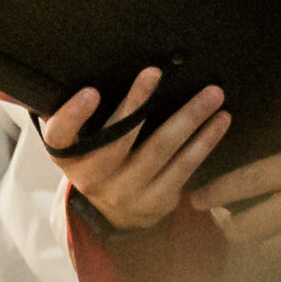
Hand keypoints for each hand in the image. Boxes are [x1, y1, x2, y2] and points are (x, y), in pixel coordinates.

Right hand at [42, 68, 230, 229]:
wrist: (117, 212)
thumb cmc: (100, 158)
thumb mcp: (80, 142)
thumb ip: (78, 115)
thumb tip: (78, 70)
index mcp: (69, 157)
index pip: (60, 136)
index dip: (73, 115)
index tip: (91, 91)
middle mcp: (93, 177)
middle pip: (118, 138)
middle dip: (138, 102)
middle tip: (155, 72)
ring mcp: (125, 192)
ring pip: (160, 149)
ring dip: (189, 118)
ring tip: (212, 94)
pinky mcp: (156, 201)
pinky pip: (184, 167)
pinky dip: (204, 141)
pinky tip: (220, 120)